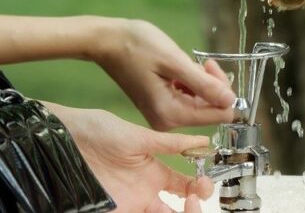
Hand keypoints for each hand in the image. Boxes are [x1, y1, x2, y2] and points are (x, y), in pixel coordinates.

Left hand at [46, 103, 214, 212]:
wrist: (65, 141)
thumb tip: (204, 140)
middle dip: (194, 207)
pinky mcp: (114, 212)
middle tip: (194, 199)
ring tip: (184, 207)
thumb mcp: (140, 136)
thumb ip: (171, 143)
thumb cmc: (100, 133)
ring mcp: (130, 206)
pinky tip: (163, 212)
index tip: (203, 184)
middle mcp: (146, 194)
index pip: (186, 187)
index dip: (200, 188)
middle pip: (179, 209)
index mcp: (156, 174)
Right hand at [92, 19, 235, 130]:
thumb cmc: (139, 47)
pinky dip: (193, 82)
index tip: (210, 69)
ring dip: (203, 81)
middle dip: (214, 85)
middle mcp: (167, 121)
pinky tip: (183, 68)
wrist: (109, 42)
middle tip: (203, 63)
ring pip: (203, 102)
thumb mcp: (175, 62)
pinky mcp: (162, 105)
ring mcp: (164, 114)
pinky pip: (190, 97)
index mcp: (170, 114)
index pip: (219, 115)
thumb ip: (204, 84)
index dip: (224, 92)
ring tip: (188, 63)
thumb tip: (231, 101)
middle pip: (212, 109)